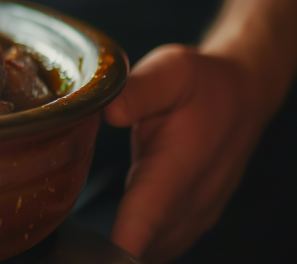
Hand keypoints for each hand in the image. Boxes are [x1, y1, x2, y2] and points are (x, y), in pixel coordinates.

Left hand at [104, 44, 271, 262]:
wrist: (244, 96)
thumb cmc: (203, 84)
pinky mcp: (196, 218)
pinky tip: (113, 245)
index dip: (126, 239)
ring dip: (127, 251)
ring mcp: (198, 213)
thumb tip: (108, 111)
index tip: (104, 256)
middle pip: (149, 241)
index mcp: (180, 163)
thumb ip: (139, 91)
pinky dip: (142, 247)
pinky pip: (167, 244)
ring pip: (159, 247)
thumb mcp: (171, 71)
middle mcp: (193, 197)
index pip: (150, 212)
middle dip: (111, 250)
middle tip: (74, 248)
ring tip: (87, 247)